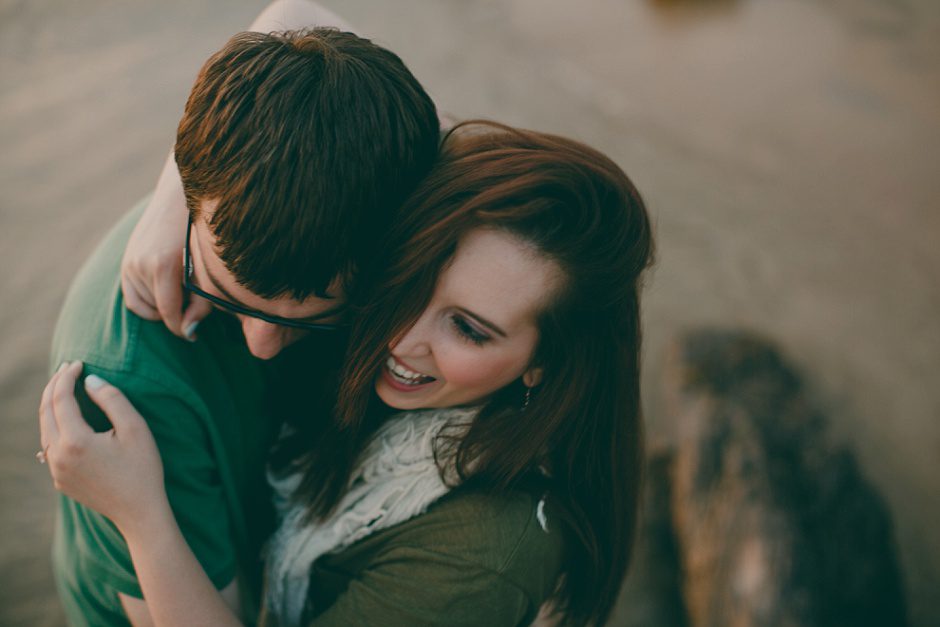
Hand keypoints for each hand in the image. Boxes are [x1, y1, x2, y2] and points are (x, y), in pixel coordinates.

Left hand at [39, 362, 169, 532]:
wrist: (139, 512)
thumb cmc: (143, 468)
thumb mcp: (135, 428)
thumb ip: (112, 399)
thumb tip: (90, 380)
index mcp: (76, 440)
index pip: (61, 398)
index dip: (67, 377)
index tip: (78, 362)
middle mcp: (58, 455)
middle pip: (45, 412)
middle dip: (54, 386)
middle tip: (67, 368)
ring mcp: (56, 470)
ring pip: (45, 429)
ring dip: (51, 406)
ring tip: (63, 389)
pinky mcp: (60, 480)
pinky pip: (51, 447)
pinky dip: (55, 426)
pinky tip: (65, 420)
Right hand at [121, 156, 211, 339]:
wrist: (182, 195)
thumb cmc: (204, 232)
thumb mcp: (207, 269)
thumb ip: (201, 302)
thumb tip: (188, 332)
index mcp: (162, 265)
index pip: (169, 314)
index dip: (183, 329)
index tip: (194, 336)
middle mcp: (140, 263)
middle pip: (156, 311)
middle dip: (175, 314)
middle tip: (195, 307)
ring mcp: (130, 261)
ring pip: (143, 306)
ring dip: (162, 307)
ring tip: (184, 295)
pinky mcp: (127, 259)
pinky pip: (133, 297)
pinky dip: (149, 301)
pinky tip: (168, 292)